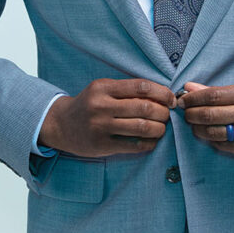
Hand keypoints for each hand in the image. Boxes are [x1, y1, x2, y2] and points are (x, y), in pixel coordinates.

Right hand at [39, 78, 176, 156]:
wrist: (62, 124)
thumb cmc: (90, 103)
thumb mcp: (103, 89)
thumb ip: (128, 90)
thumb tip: (161, 95)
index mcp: (104, 87)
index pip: (141, 86)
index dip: (162, 92)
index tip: (171, 99)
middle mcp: (101, 106)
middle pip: (144, 108)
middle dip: (163, 112)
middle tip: (167, 115)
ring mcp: (101, 127)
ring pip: (141, 128)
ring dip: (159, 129)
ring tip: (161, 128)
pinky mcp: (102, 146)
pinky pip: (133, 145)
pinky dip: (148, 144)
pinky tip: (152, 141)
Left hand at [178, 80, 233, 158]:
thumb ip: (223, 90)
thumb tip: (192, 87)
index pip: (215, 94)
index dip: (194, 97)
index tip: (183, 98)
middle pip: (212, 114)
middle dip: (192, 113)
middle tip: (183, 112)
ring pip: (216, 132)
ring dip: (199, 129)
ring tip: (193, 125)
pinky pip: (226, 147)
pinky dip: (213, 141)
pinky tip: (208, 136)